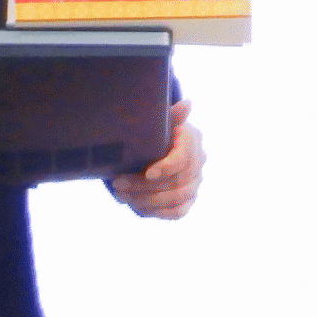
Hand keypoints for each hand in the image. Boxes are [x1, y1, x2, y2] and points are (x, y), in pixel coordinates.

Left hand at [107, 98, 204, 218]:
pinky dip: (155, 211)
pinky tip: (134, 206)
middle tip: (117, 183)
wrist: (159, 144)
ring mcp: (195, 185)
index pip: (183, 160)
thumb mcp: (160, 120)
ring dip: (145, 200)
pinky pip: (176, 212)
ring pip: (173, 200)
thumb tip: (187, 104)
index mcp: (192, 141)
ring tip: (120, 194)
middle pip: (175, 183)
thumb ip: (171, 115)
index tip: (148, 173)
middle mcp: (198, 165)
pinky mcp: (187, 201)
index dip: (167, 168)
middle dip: (143, 186)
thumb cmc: (156, 130)